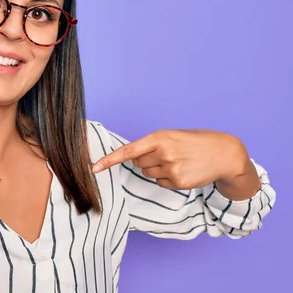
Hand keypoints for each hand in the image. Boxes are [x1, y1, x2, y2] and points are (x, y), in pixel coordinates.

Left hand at [92, 129, 255, 191]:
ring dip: (157, 169)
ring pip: (148, 173)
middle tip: (166, 154)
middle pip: (138, 163)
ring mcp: (171, 168)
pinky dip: (167, 178)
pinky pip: (160, 183)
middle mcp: (163, 153)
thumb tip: (133, 158)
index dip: (109, 160)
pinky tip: (182, 170)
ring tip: (177, 161)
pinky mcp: (178, 182)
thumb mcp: (173, 135)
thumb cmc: (195, 141)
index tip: (93, 167)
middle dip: (147, 160)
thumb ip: (152, 144)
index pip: (128, 151)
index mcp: (159, 137)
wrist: (224, 153)